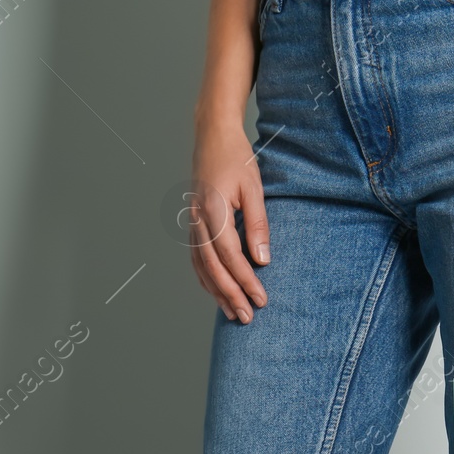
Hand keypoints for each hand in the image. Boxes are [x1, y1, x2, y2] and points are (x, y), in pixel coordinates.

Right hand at [188, 122, 268, 322]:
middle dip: (230, 294)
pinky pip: (196, 257)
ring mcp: (191, 222)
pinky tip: (216, 292)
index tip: (261, 299)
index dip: (245, 280)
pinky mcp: (192, 222)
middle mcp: (197, 219)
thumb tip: (262, 260)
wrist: (212, 136)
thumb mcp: (254, 188)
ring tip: (233, 312)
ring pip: (201, 266)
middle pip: (212, 267)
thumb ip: (258, 224)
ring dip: (216, 291)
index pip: (229, 255)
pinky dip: (205, 278)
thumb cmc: (236, 159)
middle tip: (247, 316)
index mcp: (213, 210)